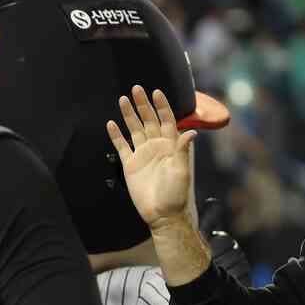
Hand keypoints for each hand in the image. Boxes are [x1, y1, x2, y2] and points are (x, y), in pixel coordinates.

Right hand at [107, 86, 196, 228]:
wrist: (163, 215)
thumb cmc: (176, 195)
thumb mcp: (182, 171)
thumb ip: (183, 150)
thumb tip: (192, 132)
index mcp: (170, 146)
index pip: (167, 121)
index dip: (162, 106)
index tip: (156, 92)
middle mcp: (156, 147)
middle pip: (149, 121)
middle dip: (143, 104)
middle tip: (136, 89)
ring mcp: (142, 155)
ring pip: (134, 129)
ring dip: (129, 115)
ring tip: (123, 99)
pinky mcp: (130, 165)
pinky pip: (122, 147)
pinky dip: (116, 136)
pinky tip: (111, 124)